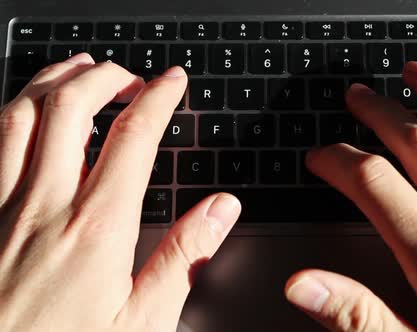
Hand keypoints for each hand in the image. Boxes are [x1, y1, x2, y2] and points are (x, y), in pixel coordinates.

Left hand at [0, 53, 239, 331]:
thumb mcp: (143, 323)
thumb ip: (183, 258)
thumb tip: (221, 209)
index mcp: (96, 228)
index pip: (133, 138)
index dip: (158, 99)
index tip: (173, 82)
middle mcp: (44, 206)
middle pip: (70, 108)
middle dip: (105, 76)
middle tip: (130, 77)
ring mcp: (1, 209)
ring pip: (20, 115)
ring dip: (53, 81)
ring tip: (79, 69)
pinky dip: (12, 113)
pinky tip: (26, 113)